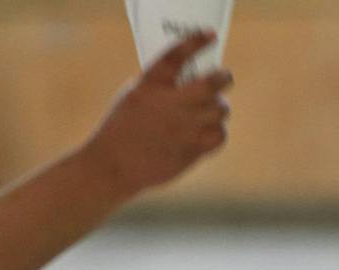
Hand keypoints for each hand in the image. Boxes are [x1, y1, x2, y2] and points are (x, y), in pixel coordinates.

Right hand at [80, 32, 232, 198]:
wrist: (114, 166)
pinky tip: (209, 128)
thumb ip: (161, 84)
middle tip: (223, 77)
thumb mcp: (135, 95)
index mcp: (151, 85)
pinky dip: (218, 130)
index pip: (176, 55)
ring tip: (212, 107)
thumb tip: (194, 78)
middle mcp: (170, 105)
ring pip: (221, 110)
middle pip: (211, 84)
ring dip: (220, 106)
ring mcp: (183, 129)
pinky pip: (219, 135)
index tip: (210, 34)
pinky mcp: (191, 151)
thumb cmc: (123, 127)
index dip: (196, 42)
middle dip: (223, 77)